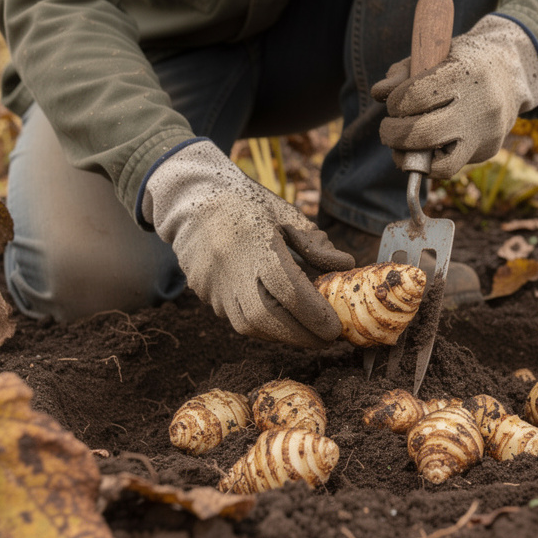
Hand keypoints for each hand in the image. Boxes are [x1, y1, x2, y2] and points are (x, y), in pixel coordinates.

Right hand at [142, 140, 354, 347]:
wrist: (192, 198)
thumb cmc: (247, 203)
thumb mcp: (286, 214)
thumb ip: (315, 243)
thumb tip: (345, 266)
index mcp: (257, 243)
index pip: (288, 290)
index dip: (314, 315)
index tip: (334, 329)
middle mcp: (231, 267)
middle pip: (266, 318)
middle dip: (300, 336)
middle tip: (325, 340)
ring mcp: (213, 284)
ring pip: (248, 325)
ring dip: (280, 334)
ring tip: (304, 331)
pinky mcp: (203, 293)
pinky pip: (234, 317)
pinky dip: (260, 323)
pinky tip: (276, 316)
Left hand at [372, 14, 537, 179]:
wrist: (512, 71)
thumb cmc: (463, 61)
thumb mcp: (435, 54)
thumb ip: (404, 72)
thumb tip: (378, 93)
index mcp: (464, 73)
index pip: (415, 97)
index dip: (395, 103)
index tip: (393, 102)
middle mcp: (479, 105)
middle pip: (424, 134)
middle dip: (394, 135)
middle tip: (388, 130)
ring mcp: (486, 132)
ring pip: (441, 164)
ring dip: (410, 158)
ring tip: (401, 148)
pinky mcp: (488, 149)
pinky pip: (451, 167)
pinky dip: (431, 163)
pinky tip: (424, 151)